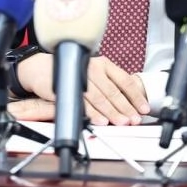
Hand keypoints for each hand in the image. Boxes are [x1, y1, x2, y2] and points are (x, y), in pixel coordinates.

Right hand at [13, 52, 150, 125]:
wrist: (42, 68)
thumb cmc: (72, 72)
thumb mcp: (94, 73)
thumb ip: (110, 85)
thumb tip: (129, 104)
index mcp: (103, 64)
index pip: (124, 80)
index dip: (135, 96)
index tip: (144, 108)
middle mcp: (92, 68)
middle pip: (112, 91)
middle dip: (125, 108)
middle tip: (134, 120)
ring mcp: (79, 76)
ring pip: (99, 97)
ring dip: (112, 112)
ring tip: (122, 122)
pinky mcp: (66, 86)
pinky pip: (81, 102)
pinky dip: (92, 113)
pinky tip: (100, 120)